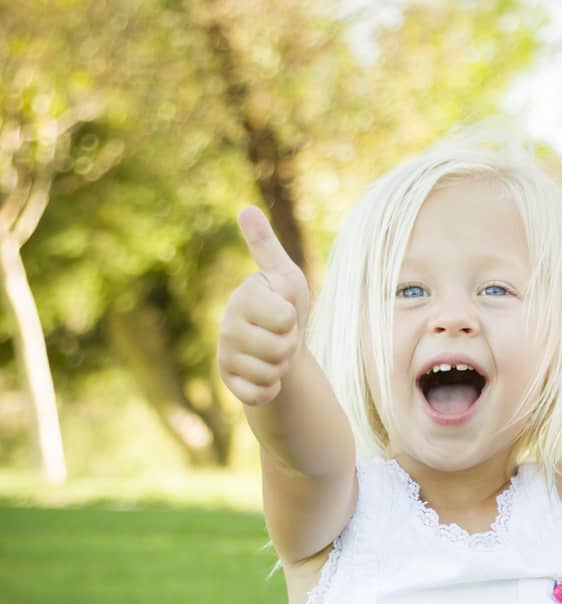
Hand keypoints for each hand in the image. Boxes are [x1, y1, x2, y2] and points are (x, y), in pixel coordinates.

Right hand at [217, 206, 311, 405]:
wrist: (281, 345)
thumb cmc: (285, 305)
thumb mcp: (285, 275)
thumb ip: (267, 247)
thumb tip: (245, 209)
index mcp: (242, 297)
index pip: (284, 318)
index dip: (293, 320)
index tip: (285, 313)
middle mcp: (227, 324)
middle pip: (279, 348)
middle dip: (290, 346)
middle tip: (282, 336)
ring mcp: (225, 354)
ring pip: (270, 372)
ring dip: (282, 366)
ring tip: (275, 353)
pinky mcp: (228, 380)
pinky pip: (259, 394)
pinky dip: (271, 388)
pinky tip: (267, 375)